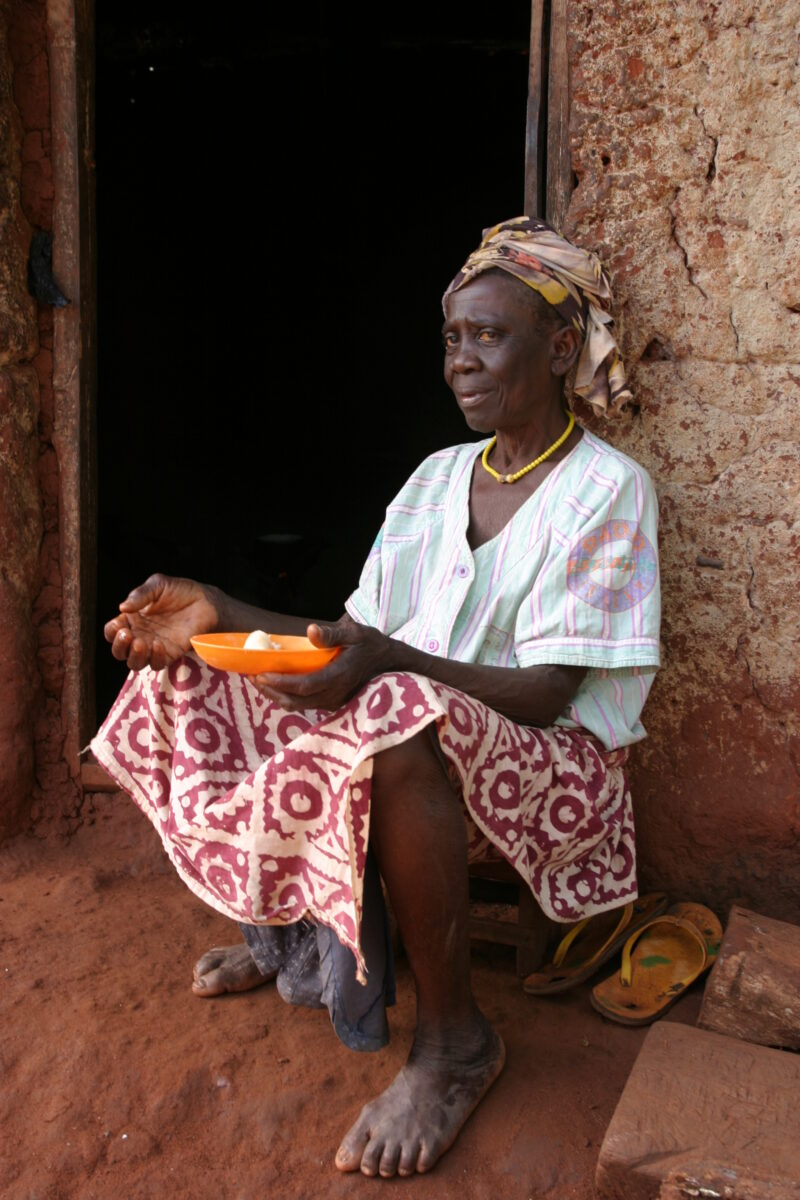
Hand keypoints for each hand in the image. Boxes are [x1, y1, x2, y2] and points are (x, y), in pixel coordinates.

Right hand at [104, 573, 219, 671]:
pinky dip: (155, 657)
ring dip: (134, 656)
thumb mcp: (158, 585)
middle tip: (128, 635)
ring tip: (140, 643)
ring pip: (135, 663)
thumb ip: (140, 594)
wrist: (206, 601)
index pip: (112, 631)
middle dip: (119, 646)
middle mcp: (140, 635)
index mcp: (132, 619)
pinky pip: (157, 664)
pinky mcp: (170, 654)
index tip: (121, 624)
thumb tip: (122, 608)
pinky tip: (158, 643)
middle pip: (119, 652)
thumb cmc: (180, 591)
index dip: (112, 631)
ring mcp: (154, 647)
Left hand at [252, 615, 389, 711]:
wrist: (391, 665)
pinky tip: (277, 682)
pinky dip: (287, 695)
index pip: (303, 686)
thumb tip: (310, 631)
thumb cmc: (372, 645)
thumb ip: (332, 634)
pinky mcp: (331, 703)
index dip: (280, 682)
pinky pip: (304, 704)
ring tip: (259, 680)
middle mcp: (334, 695)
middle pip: (295, 701)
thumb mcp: (356, 633)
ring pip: (297, 705)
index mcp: (339, 676)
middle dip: (270, 691)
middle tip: (251, 677)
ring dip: (276, 695)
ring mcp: (333, 702)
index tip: (261, 674)